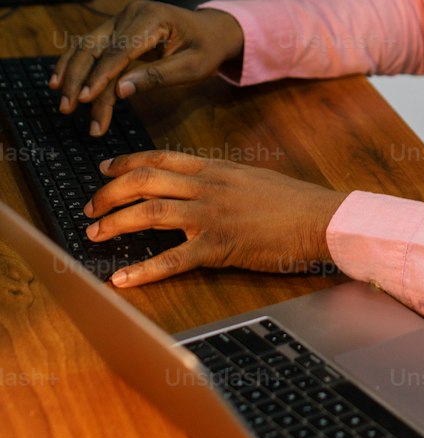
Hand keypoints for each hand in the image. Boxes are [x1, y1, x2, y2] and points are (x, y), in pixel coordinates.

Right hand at [49, 1, 246, 136]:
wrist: (212, 31)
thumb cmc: (206, 49)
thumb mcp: (192, 67)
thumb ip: (157, 77)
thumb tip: (120, 91)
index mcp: (153, 18)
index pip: (119, 50)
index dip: (101, 76)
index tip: (86, 99)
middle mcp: (132, 13)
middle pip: (96, 46)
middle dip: (79, 79)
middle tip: (68, 109)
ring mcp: (121, 18)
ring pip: (87, 46)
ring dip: (71, 74)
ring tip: (62, 103)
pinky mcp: (116, 28)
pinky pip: (90, 46)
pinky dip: (74, 64)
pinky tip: (61, 82)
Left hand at [82, 150, 349, 286]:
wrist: (318, 218)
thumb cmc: (292, 202)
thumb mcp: (251, 178)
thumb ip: (221, 180)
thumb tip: (198, 184)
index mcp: (216, 168)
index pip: (161, 158)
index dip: (127, 162)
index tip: (104, 169)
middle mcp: (208, 186)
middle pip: (145, 181)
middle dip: (110, 193)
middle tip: (91, 207)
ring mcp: (211, 215)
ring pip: (150, 213)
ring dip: (116, 223)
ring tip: (95, 234)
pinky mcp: (219, 246)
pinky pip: (173, 259)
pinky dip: (144, 270)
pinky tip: (123, 279)